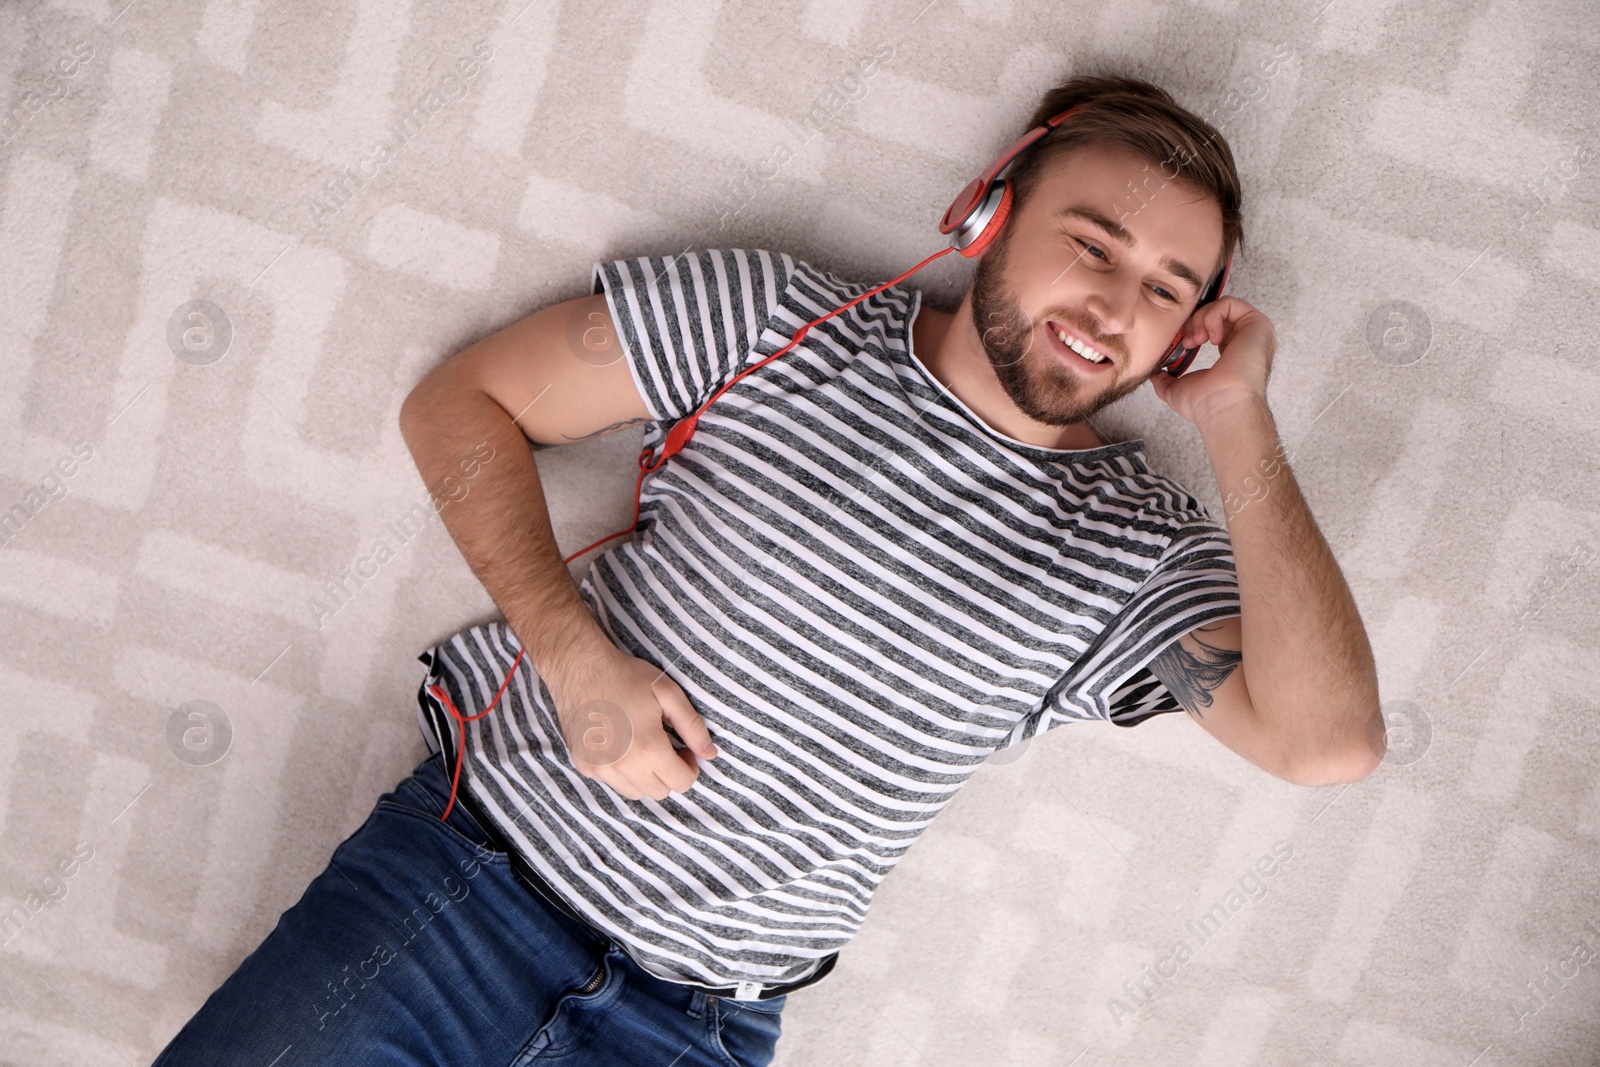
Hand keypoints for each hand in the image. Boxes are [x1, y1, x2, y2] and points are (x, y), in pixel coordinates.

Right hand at [544, 645, 718, 801]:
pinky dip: (621, 771)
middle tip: (665, 745)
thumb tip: (710, 754)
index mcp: (648, 749)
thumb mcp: (668, 693)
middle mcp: (622, 766)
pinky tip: (620, 744)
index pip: (681, 783)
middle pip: (660, 791)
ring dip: (645, 776)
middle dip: (668, 772)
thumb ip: (692, 726)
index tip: (683, 748)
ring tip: (642, 746)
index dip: (689, 766)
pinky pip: (612, 782)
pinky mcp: (584, 766)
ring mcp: (600, 769)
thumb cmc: (626, 676)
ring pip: (635, 792)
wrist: (579, 667)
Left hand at [1148, 296, 1275, 425]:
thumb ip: (1165, 379)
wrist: (1221, 407)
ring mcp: (1253, 332)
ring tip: (1198, 340)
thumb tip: (1155, 373)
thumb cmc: (1205, 405)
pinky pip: (1230, 303)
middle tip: (1187, 341)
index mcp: (1231, 353)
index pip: (1211, 326)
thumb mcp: (1176, 389)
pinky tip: (1210, 338)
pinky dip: (1212, 316)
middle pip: (1215, 312)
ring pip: (1221, 305)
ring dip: (1202, 318)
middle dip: (1194, 321)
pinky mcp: (1258, 324)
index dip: (1193, 327)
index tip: (1183, 343)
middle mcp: (1245, 340)